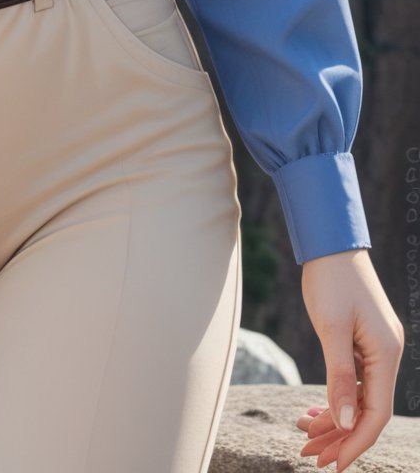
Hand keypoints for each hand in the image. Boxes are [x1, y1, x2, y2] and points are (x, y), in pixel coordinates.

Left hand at [294, 249, 403, 468]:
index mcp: (385, 353)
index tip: (333, 465)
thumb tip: (343, 421)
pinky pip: (353, 380)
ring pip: (358, 397)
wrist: (331, 242)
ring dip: (334, 419)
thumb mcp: (331, 327)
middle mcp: (387, 354)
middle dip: (340, 436)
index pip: (376, 413)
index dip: (354, 442)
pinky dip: (335, 397)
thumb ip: (338, 375)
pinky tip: (314, 410)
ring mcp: (377, 348)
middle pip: (367, 409)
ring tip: (304, 436)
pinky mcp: (364, 341)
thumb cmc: (330, 279)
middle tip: (309, 455)